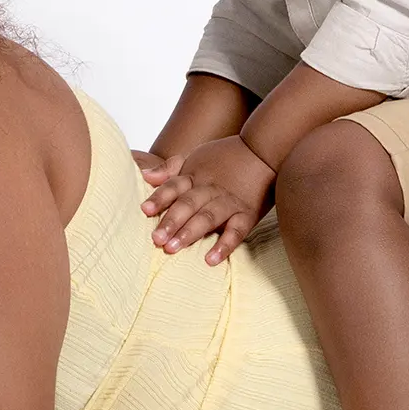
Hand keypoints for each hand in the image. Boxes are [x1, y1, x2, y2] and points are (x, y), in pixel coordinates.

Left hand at [140, 136, 273, 265]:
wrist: (264, 150)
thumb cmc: (225, 156)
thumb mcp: (195, 155)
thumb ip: (170, 167)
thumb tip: (145, 176)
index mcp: (195, 176)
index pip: (174, 187)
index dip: (160, 198)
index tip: (145, 211)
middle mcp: (210, 189)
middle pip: (188, 204)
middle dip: (171, 221)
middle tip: (156, 239)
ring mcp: (229, 202)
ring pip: (208, 217)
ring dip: (191, 232)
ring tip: (174, 248)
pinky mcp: (247, 214)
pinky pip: (236, 231)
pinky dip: (225, 245)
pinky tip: (211, 259)